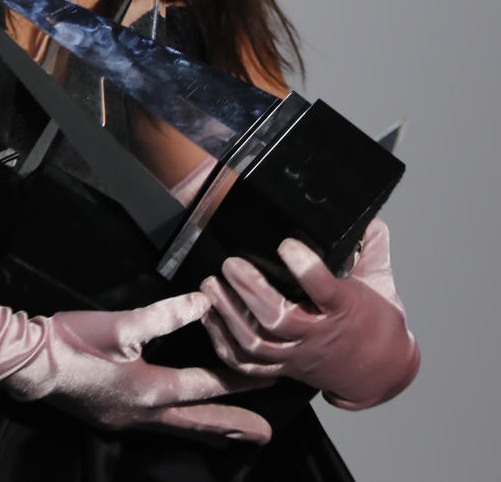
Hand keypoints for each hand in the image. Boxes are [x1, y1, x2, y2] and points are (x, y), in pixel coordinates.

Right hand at [0, 292, 272, 441]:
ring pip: (177, 427)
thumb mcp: (121, 325)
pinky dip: (179, 423)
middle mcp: (143, 413)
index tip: (269, 380)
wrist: (27, 363)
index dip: (239, 382)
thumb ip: (164, 315)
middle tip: (264, 435)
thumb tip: (201, 303)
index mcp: (150, 391)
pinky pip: (156, 424)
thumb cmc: (72, 342)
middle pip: (198, 422)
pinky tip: (176, 418)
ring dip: (207, 428)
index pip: (205, 387)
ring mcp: (124, 419)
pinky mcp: (109, 415)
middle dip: (232, 426)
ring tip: (231, 434)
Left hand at [200, 220, 418, 408]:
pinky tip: (209, 318)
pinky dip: (223, 343)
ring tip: (211, 285)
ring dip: (229, 314)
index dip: (305, 267)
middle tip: (231, 264)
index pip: (323, 289)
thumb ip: (372, 246)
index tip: (286, 244)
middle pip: (279, 319)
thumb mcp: (380, 282)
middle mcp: (318, 335)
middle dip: (250, 290)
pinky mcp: (283, 369)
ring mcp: (297, 355)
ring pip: (257, 343)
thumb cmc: (377, 322)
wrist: (380, 373)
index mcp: (344, 308)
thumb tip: (368, 216)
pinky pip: (247, 364)